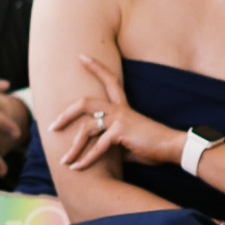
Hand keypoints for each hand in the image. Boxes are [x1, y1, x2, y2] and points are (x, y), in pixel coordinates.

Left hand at [50, 54, 179, 171]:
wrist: (172, 148)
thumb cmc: (152, 146)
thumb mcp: (127, 141)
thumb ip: (112, 141)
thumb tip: (99, 151)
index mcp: (122, 107)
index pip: (109, 81)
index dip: (96, 67)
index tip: (81, 56)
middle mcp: (119, 108)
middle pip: (85, 102)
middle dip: (66, 114)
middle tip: (52, 127)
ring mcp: (119, 118)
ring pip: (86, 128)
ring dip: (74, 148)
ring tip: (64, 161)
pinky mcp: (120, 131)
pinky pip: (97, 147)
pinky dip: (86, 159)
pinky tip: (78, 168)